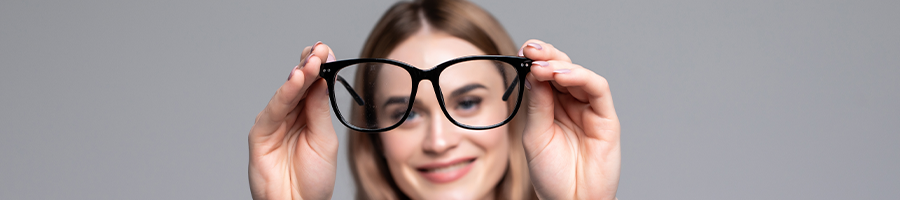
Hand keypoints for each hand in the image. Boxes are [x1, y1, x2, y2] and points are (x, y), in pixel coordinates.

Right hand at [248, 42, 338, 199]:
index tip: (326, 52)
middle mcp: (290, 116)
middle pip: (298, 85)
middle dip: (309, 65)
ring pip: (286, 94)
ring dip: (299, 76)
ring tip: (310, 62)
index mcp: (308, 115)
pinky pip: (273, 110)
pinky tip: (295, 80)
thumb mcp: (325, 140)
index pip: (312, 86)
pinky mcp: (261, 133)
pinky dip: (284, 94)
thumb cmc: (313, 179)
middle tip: (319, 50)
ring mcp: (274, 123)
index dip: (318, 68)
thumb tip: (320, 80)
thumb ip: (319, 111)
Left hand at [519, 40, 620, 199]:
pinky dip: (581, 77)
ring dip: (561, 66)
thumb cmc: (552, 175)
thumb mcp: (535, 136)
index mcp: (551, 107)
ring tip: (543, 67)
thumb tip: (533, 73)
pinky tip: (562, 76)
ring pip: (579, 75)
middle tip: (531, 50)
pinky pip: (598, 89)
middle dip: (547, 56)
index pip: (545, 75)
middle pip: (562, 69)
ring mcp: (589, 110)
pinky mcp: (606, 118)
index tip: (521, 52)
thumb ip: (537, 105)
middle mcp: (571, 105)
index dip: (535, 61)